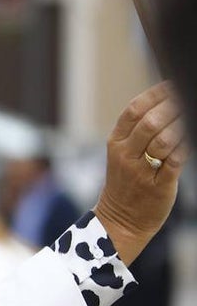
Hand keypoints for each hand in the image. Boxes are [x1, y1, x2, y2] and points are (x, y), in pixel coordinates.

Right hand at [94, 82, 186, 263]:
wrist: (121, 220)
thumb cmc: (127, 184)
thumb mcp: (124, 155)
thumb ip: (139, 132)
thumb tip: (166, 104)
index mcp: (115, 142)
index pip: (133, 109)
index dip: (155, 94)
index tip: (173, 85)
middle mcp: (124, 154)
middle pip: (149, 121)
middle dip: (173, 107)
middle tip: (187, 99)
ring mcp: (139, 171)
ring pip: (163, 140)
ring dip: (182, 125)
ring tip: (191, 116)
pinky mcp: (157, 186)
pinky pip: (175, 160)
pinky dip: (186, 146)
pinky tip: (191, 139)